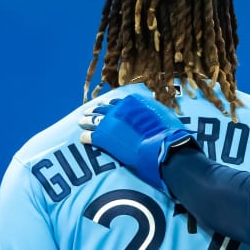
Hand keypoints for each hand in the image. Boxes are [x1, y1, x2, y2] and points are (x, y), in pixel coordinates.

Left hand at [79, 94, 198, 191]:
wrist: (162, 148)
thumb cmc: (168, 133)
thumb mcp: (164, 115)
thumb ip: (154, 110)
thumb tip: (154, 107)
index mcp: (133, 102)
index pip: (117, 101)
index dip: (111, 104)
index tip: (107, 105)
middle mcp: (119, 109)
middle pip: (102, 109)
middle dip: (94, 111)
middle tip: (89, 113)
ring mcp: (109, 123)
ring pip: (92, 120)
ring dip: (86, 121)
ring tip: (81, 123)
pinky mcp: (104, 138)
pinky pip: (89, 136)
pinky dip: (85, 137)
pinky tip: (82, 139)